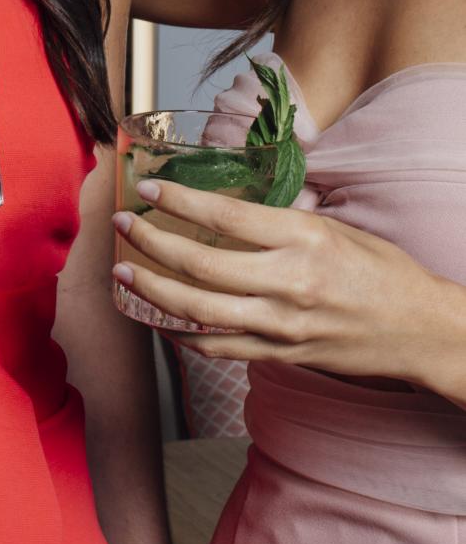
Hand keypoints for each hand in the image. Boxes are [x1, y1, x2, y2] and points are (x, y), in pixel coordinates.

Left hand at [112, 180, 448, 384]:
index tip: (148, 189)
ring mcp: (281, 324)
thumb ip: (276, 221)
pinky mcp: (279, 354)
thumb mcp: (332, 227)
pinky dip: (179, 333)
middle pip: (200, 262)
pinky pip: (216, 347)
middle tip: (124, 227)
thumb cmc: (379, 270)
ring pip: (198, 310)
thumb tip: (218, 205)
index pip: (225, 215)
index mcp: (303, 238)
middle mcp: (289, 281)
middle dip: (151, 242)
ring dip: (151, 289)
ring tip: (123, 271)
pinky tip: (156, 317)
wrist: (420, 330)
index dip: (179, 200)